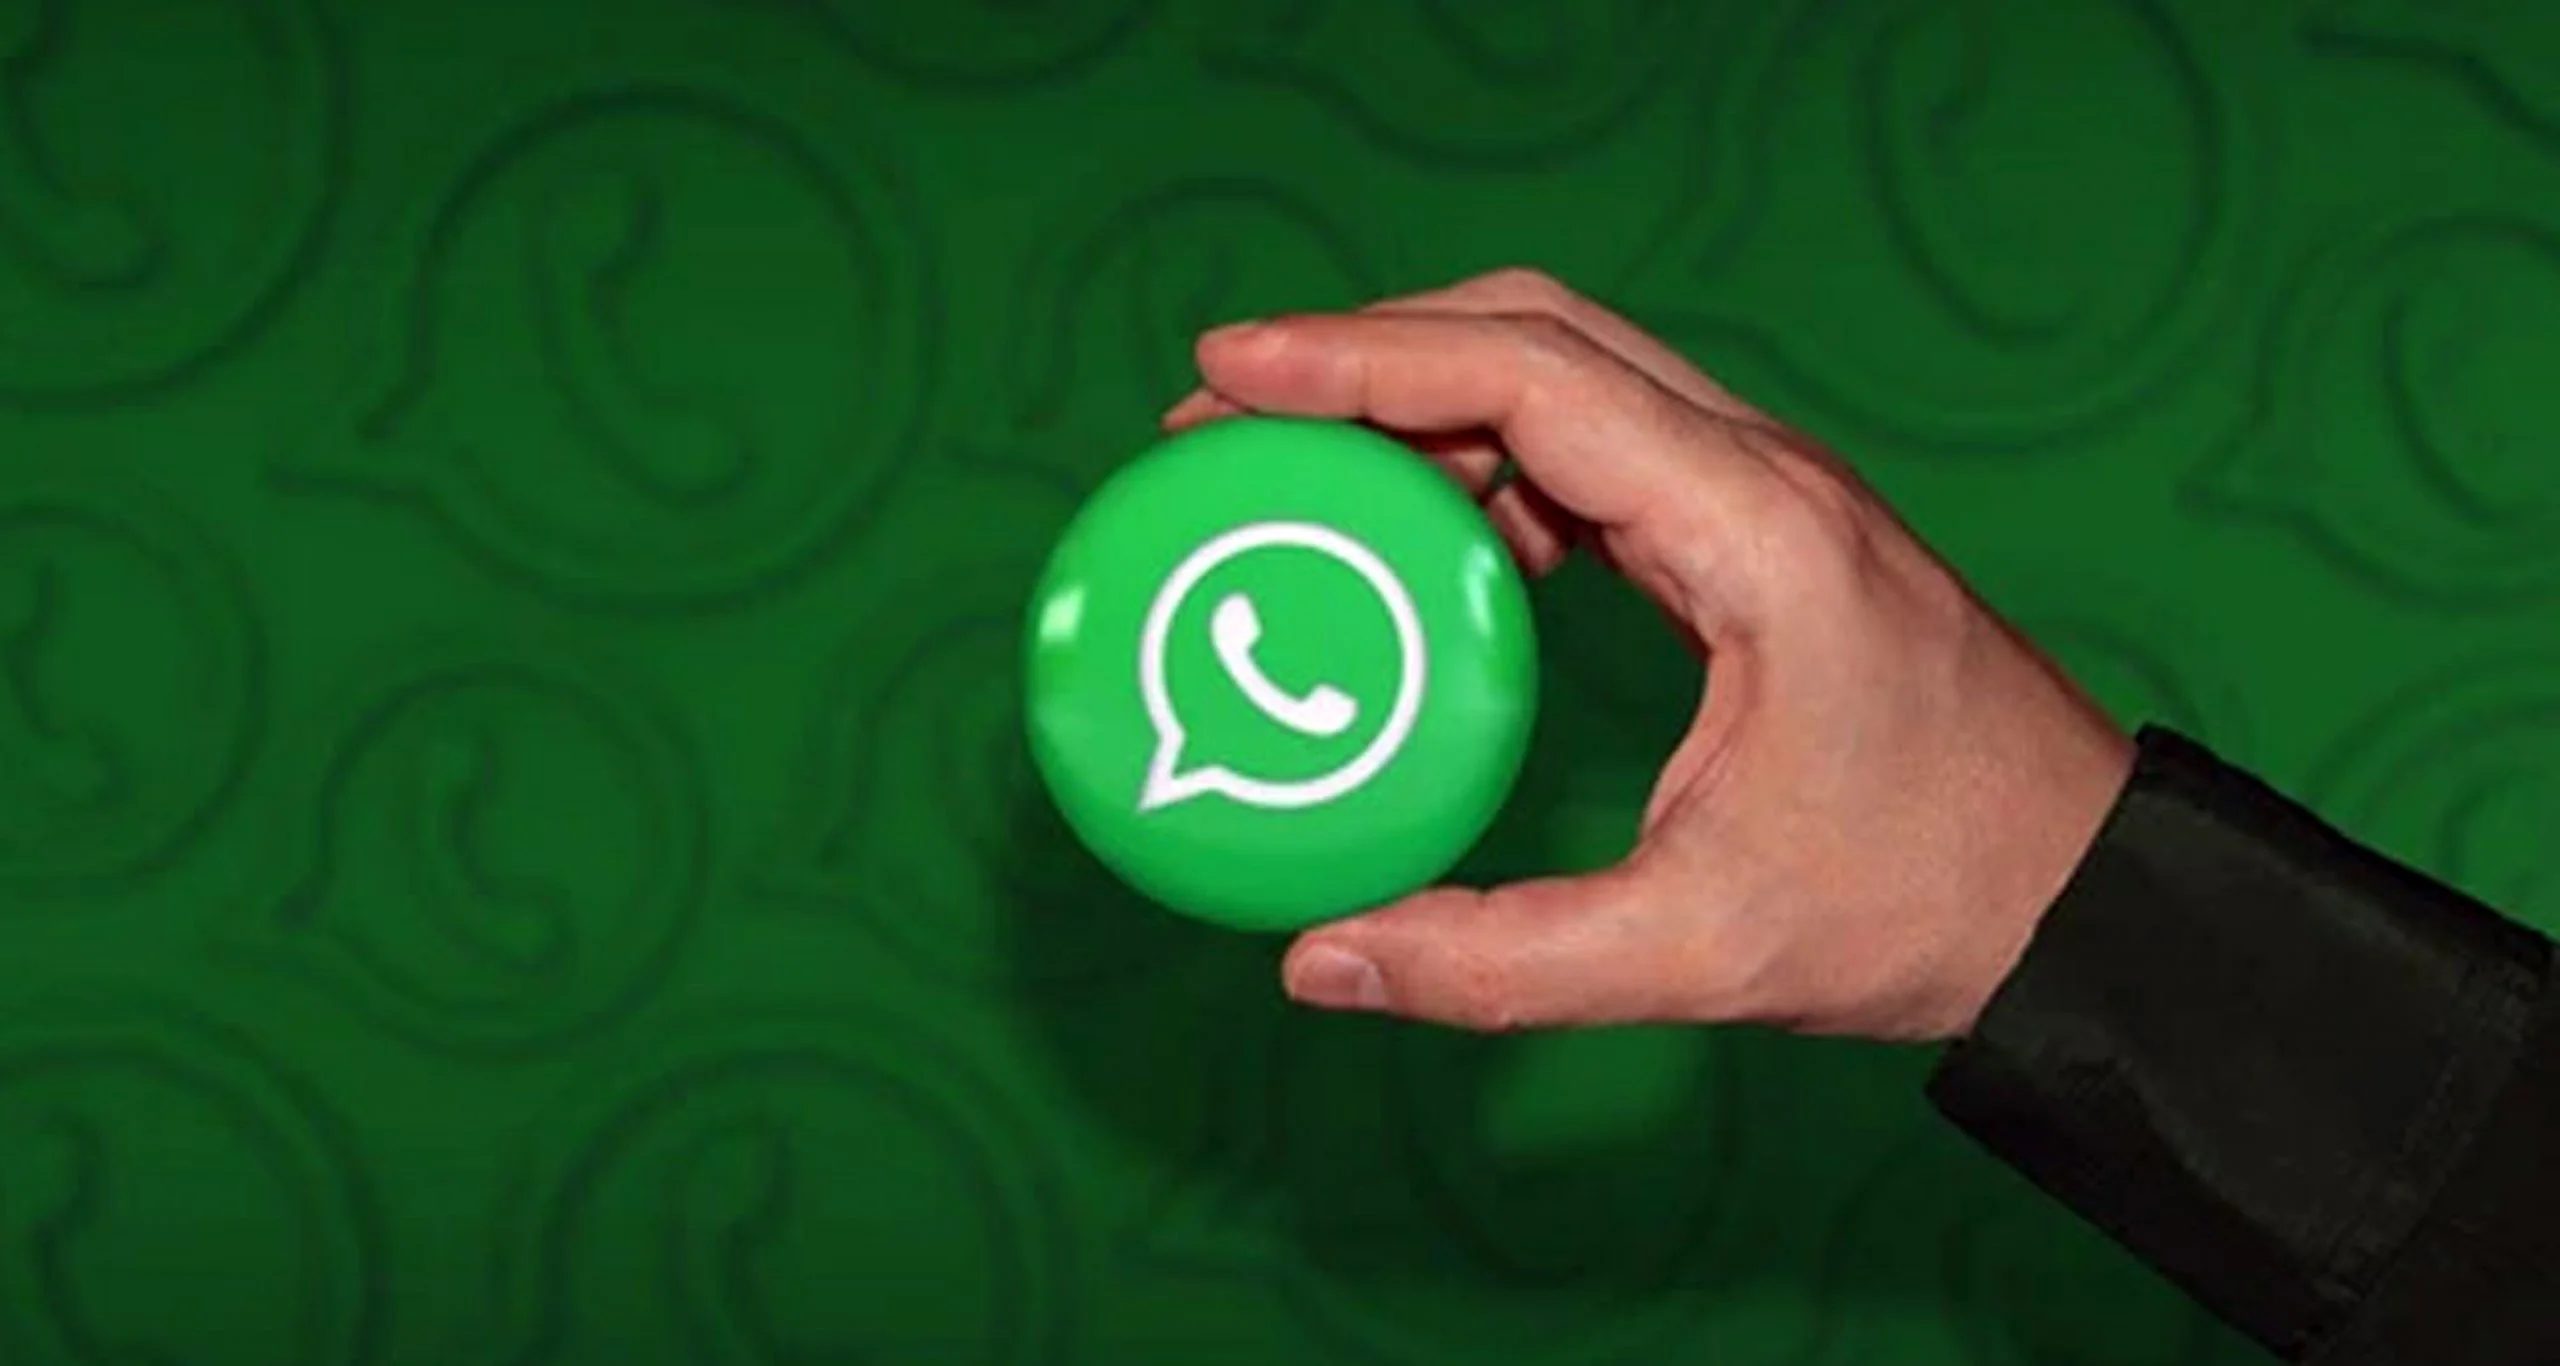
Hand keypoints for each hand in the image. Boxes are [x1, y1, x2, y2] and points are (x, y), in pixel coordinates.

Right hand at [1161, 269, 2135, 1043]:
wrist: (2086, 893)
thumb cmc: (1926, 904)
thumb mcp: (1701, 952)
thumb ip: (1499, 962)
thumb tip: (1317, 961)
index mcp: (1753, 532)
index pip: (1530, 375)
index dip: (1360, 358)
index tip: (1222, 372)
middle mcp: (1761, 475)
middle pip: (1536, 331)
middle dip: (1366, 354)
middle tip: (1217, 415)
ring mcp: (1766, 493)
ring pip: (1566, 377)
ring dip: (1422, 401)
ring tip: (1289, 478)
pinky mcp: (1757, 533)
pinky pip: (1598, 450)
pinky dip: (1487, 466)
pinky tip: (1425, 550)